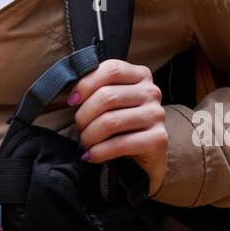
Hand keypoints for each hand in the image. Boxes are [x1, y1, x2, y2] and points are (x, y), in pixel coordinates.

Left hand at [68, 59, 167, 196]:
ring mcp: (156, 115)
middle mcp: (151, 92)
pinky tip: (91, 156)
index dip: (86, 84)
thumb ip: (96, 90)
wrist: (143, 160)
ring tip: (84, 143)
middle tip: (78, 128)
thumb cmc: (121, 127)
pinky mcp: (158, 139)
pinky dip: (99, 152)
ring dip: (89, 135)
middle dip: (84, 115)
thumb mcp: (110, 103)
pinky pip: (120, 144)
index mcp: (140, 75)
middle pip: (107, 96)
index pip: (111, 70)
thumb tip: (71, 96)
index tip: (71, 101)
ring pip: (111, 121)